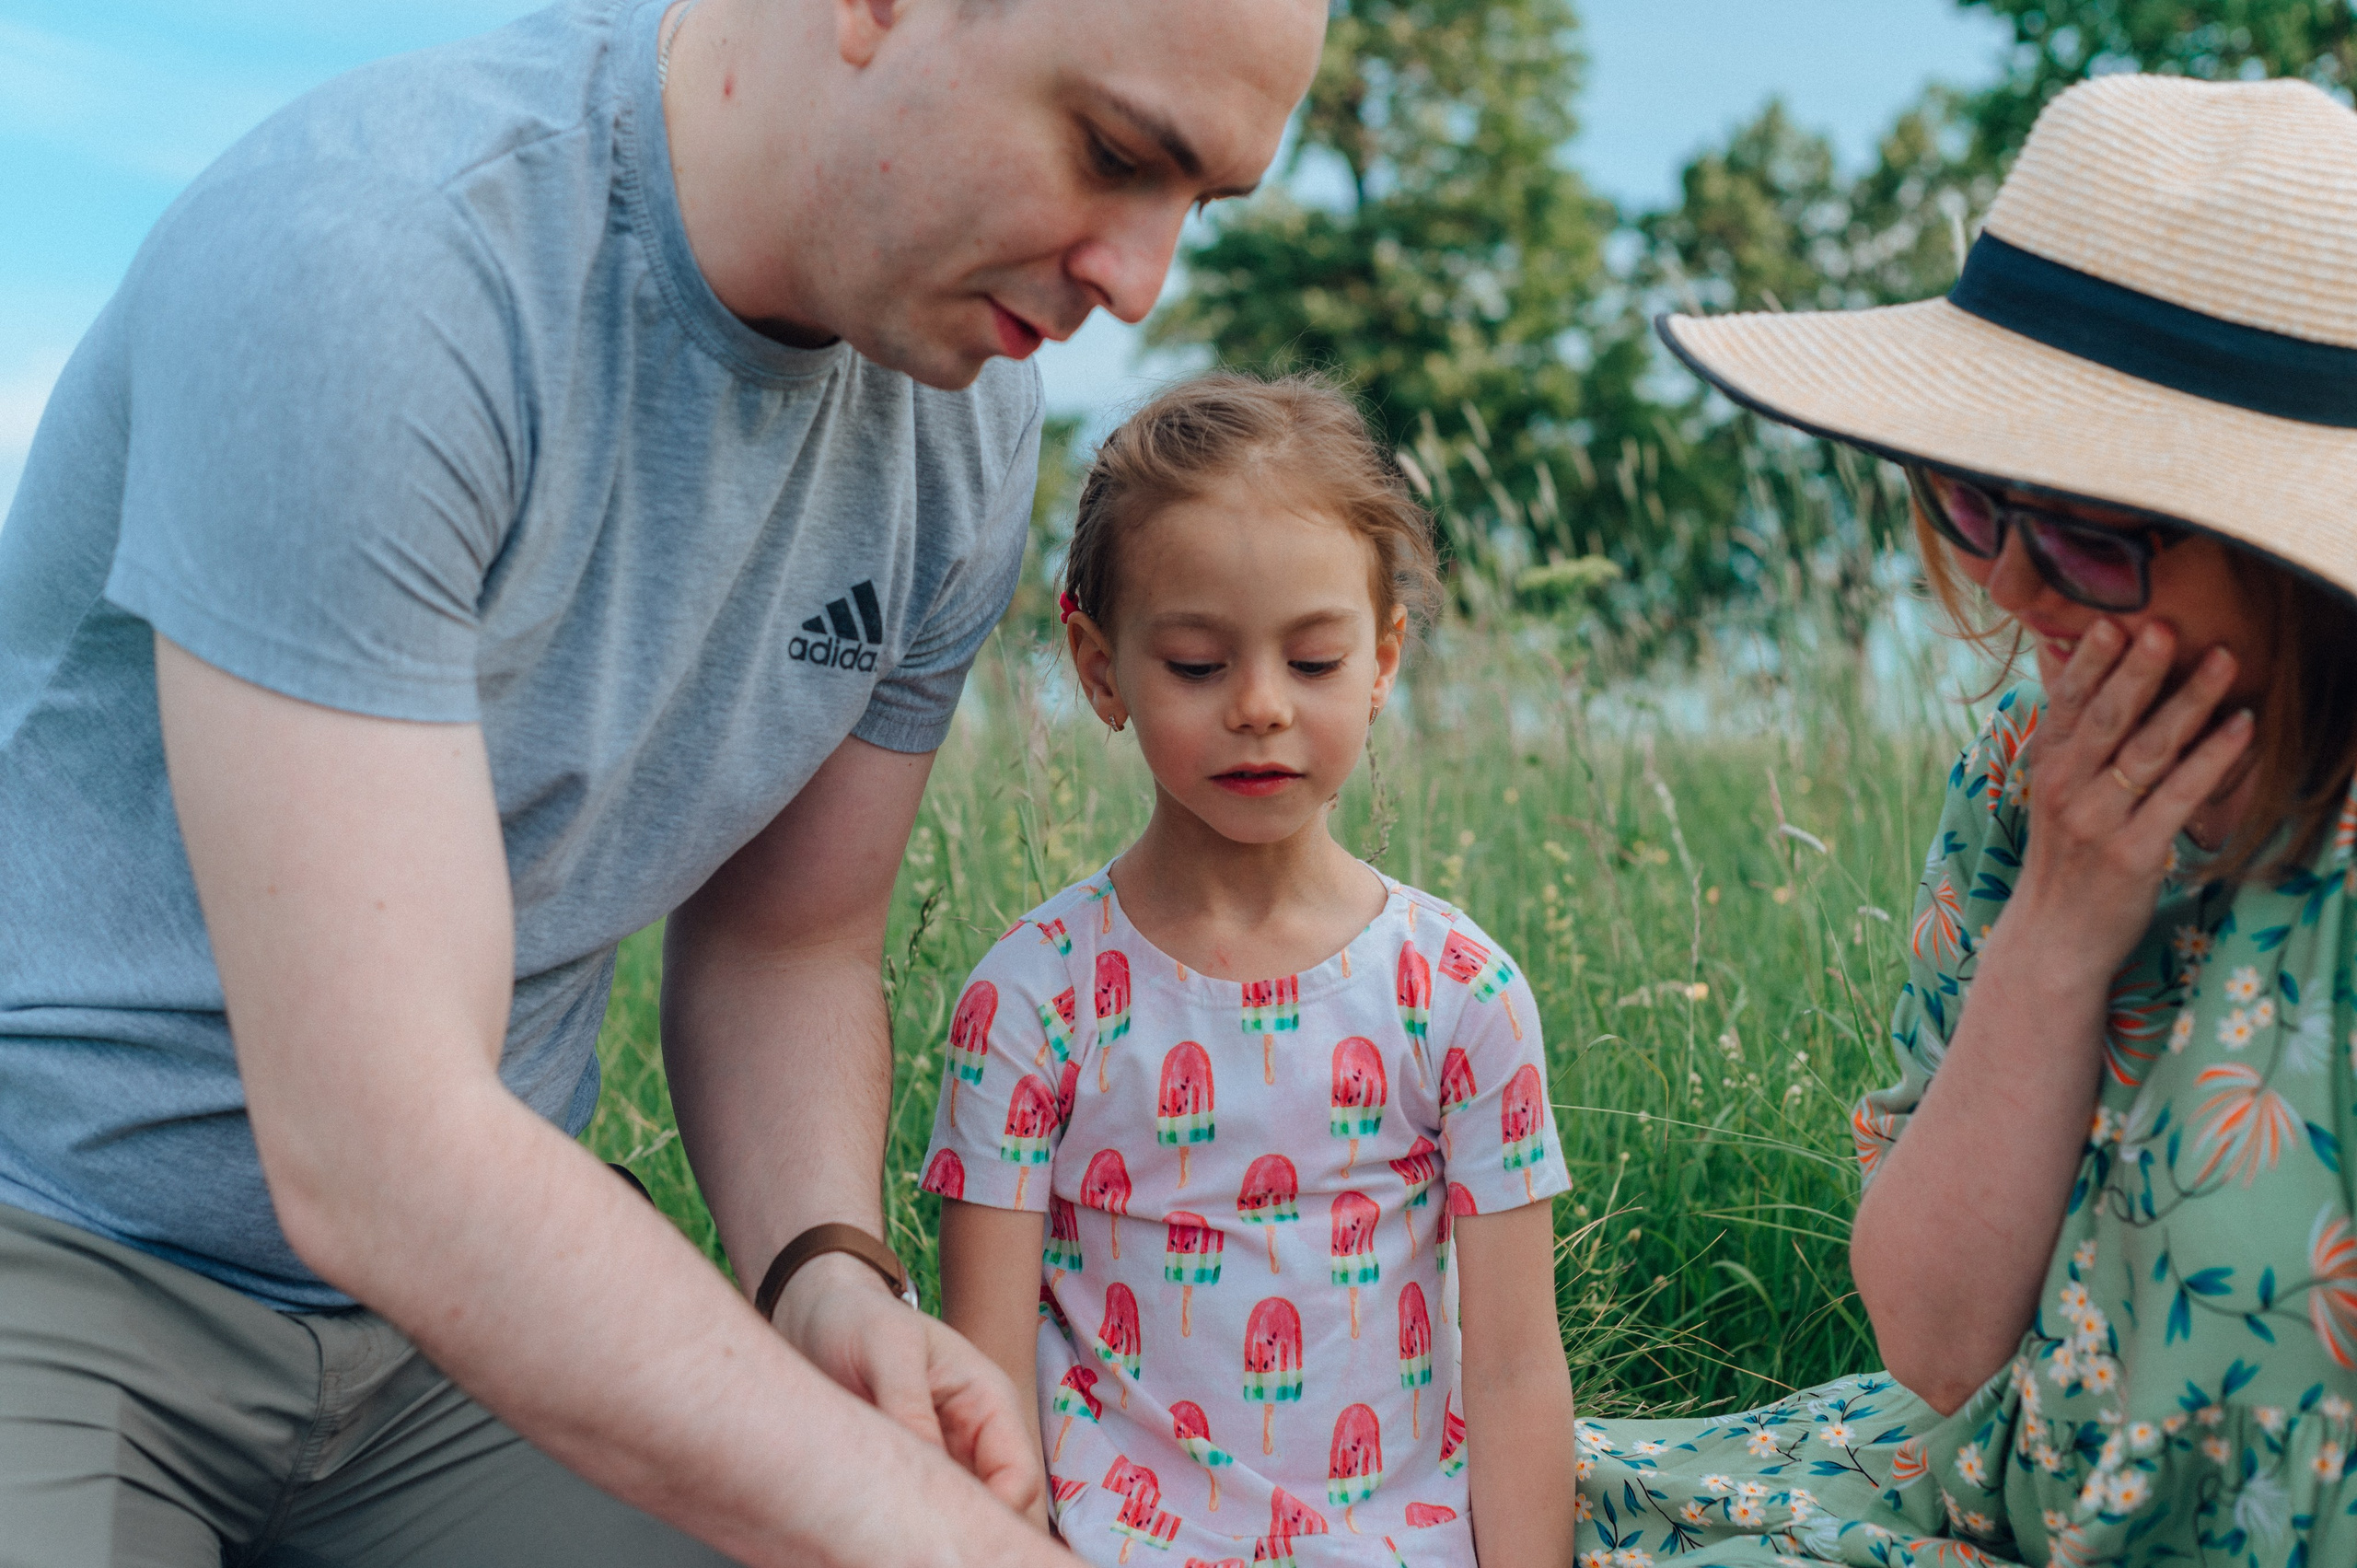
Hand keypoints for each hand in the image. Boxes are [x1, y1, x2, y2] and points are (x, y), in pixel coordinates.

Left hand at [770, 1253, 1046, 1517]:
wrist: (817, 1317)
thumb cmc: (859, 1319)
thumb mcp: (887, 1348)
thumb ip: (909, 1403)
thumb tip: (927, 1465)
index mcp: (989, 1402)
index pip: (1018, 1477)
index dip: (995, 1512)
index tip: (941, 1528)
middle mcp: (975, 1437)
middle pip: (998, 1507)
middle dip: (966, 1532)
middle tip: (912, 1544)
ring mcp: (944, 1458)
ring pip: (959, 1516)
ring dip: (934, 1530)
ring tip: (888, 1536)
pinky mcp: (910, 1473)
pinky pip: (921, 1513)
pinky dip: (905, 1528)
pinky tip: (876, 1531)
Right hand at [2015, 620, 2252, 980]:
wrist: (2053, 940)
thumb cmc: (2065, 860)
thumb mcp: (2055, 794)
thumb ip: (2072, 740)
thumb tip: (2083, 674)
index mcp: (2047, 767)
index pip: (2066, 702)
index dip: (2090, 661)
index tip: (2113, 618)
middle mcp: (2066, 789)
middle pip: (2107, 718)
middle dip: (2138, 669)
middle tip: (2165, 626)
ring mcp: (2098, 823)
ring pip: (2148, 752)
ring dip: (2189, 702)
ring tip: (2223, 661)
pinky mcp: (2133, 855)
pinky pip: (2180, 797)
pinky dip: (2214, 759)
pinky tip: (2243, 728)